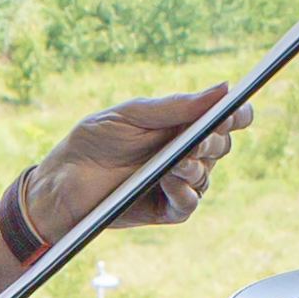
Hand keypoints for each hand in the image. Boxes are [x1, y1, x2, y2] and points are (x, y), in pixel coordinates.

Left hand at [21, 90, 248, 247]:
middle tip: (201, 137)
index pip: (224, 119)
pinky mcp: (165, 209)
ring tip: (178, 162)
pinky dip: (185, 192)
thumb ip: (176, 106)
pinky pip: (188, 203)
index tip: (235, 112)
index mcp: (181, 125)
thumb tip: (223, 89)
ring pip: (206, 175)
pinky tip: (172, 182)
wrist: (61, 180)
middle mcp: (185, 153)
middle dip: (215, 140)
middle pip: (221, 146)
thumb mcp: (132, 114)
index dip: (236, 115)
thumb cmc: (94, 140)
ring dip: (196, 167)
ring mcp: (177, 182)